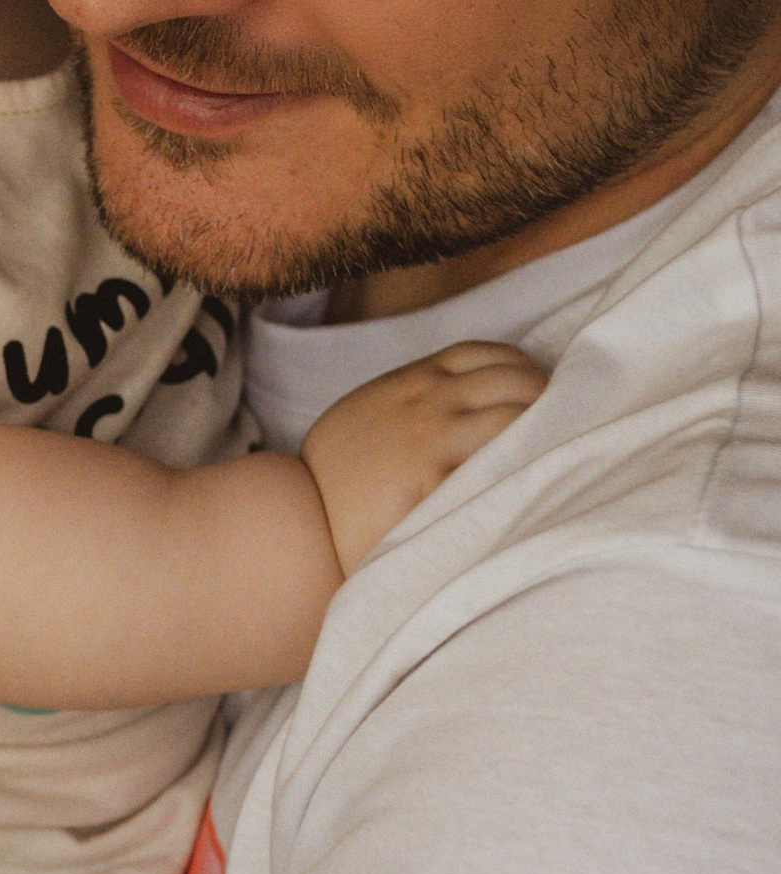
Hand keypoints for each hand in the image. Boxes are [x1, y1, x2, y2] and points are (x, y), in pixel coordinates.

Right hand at [300, 340, 545, 575]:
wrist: (303, 520)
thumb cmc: (334, 477)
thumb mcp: (366, 415)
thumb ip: (407, 400)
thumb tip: (452, 400)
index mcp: (409, 381)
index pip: (483, 353)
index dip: (520, 367)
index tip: (536, 390)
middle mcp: (426, 399)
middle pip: (512, 377)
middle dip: (547, 395)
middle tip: (570, 422)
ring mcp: (433, 435)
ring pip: (516, 411)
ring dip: (548, 426)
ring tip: (565, 450)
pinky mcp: (437, 476)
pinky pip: (500, 458)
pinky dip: (528, 462)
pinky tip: (543, 476)